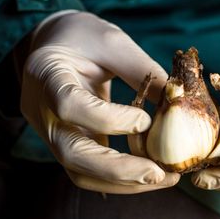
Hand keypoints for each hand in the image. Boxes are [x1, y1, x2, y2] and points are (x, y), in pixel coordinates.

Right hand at [20, 10, 179, 193]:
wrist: (55, 43)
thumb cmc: (83, 37)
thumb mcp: (112, 41)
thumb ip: (141, 70)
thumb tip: (178, 101)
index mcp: (46, 74)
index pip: (68, 105)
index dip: (108, 119)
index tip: (145, 121)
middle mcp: (41, 110)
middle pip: (70, 154)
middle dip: (118, 170)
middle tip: (160, 174)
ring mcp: (50, 131)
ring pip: (79, 171)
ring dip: (122, 182)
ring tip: (162, 178)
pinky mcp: (66, 141)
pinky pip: (88, 169)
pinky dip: (118, 176)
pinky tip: (148, 173)